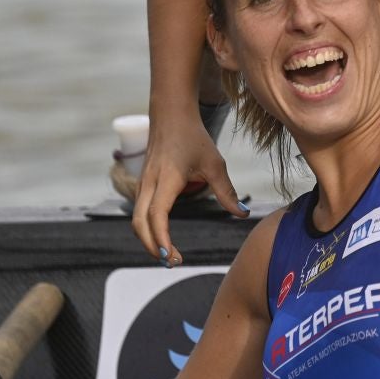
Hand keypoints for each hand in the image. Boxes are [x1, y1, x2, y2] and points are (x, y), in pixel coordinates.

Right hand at [131, 115, 247, 265]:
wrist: (171, 116)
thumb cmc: (194, 138)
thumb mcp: (215, 164)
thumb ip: (227, 192)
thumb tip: (242, 214)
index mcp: (166, 179)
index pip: (157, 216)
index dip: (162, 238)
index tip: (172, 256)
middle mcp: (149, 184)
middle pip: (140, 223)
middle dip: (152, 246)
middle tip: (172, 262)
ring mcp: (143, 184)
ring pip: (137, 219)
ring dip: (148, 239)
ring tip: (168, 254)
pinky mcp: (143, 184)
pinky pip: (139, 211)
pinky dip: (147, 227)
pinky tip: (162, 237)